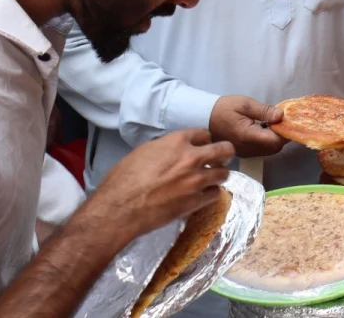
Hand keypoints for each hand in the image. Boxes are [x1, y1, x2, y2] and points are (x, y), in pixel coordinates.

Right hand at [80, 129, 233, 244]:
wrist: (118, 210)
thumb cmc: (122, 180)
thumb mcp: (143, 152)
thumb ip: (165, 148)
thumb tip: (173, 151)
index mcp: (176, 141)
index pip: (204, 133)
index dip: (204, 141)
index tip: (202, 146)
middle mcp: (191, 157)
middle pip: (224, 149)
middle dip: (225, 153)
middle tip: (220, 159)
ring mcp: (196, 180)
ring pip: (224, 173)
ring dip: (218, 175)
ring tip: (212, 179)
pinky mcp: (196, 201)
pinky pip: (215, 194)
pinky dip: (210, 194)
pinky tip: (203, 195)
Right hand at [209, 95, 286, 157]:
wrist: (204, 117)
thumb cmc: (223, 109)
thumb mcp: (245, 104)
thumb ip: (264, 111)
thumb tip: (282, 115)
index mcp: (248, 136)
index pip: (275, 140)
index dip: (286, 131)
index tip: (289, 119)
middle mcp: (248, 148)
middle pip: (275, 147)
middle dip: (283, 134)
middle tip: (283, 119)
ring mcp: (246, 152)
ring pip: (270, 150)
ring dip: (276, 137)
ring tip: (273, 122)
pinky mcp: (244, 152)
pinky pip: (262, 149)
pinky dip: (268, 140)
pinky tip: (265, 128)